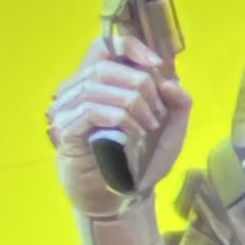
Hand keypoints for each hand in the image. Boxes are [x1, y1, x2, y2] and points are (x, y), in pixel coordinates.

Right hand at [47, 36, 190, 215]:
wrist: (121, 198)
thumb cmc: (140, 162)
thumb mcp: (170, 132)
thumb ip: (177, 105)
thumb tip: (172, 82)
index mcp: (98, 83)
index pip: (103, 45)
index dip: (129, 47)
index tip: (157, 66)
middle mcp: (76, 90)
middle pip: (107, 65)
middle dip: (141, 85)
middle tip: (158, 114)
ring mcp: (67, 109)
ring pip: (99, 84)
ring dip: (134, 103)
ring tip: (150, 127)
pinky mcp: (66, 130)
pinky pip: (92, 109)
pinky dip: (121, 117)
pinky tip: (136, 133)